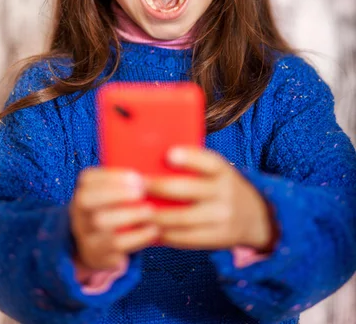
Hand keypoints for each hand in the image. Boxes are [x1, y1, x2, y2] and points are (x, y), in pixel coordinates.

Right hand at [69, 167, 157, 269]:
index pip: (88, 178)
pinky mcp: (98, 255)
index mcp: (83, 191)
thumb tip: (156, 164)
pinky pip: (115, 247)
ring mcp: (85, 234)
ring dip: (129, 215)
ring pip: (101, 223)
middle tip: (141, 192)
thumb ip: (125, 182)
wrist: (97, 247)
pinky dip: (136, 237)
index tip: (136, 175)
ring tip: (150, 210)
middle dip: (115, 193)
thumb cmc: (114, 211)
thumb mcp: (112, 194)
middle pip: (88, 200)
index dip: (111, 176)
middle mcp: (79, 212)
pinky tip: (153, 230)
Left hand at [145, 147, 277, 250]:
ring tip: (136, 210)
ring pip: (183, 218)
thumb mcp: (217, 171)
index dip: (189, 157)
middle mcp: (225, 192)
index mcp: (223, 171)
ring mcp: (222, 217)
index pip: (208, 161)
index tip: (168, 154)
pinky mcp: (218, 238)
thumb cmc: (222, 186)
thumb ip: (195, 165)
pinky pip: (187, 238)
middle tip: (136, 184)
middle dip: (159, 186)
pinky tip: (150, 229)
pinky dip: (166, 235)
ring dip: (157, 215)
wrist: (256, 217)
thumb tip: (156, 156)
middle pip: (189, 190)